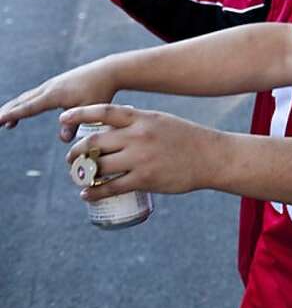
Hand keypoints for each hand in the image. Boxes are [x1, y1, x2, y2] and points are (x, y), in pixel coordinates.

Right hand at [0, 60, 118, 137]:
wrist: (108, 71)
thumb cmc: (101, 90)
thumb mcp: (91, 108)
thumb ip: (76, 123)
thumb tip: (63, 139)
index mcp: (55, 94)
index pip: (29, 107)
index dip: (12, 115)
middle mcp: (49, 88)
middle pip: (22, 101)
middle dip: (6, 112)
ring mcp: (51, 85)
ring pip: (26, 97)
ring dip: (13, 108)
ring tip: (2, 121)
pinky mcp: (55, 85)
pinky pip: (34, 95)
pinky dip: (24, 103)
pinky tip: (22, 111)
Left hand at [63, 104, 217, 198]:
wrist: (212, 157)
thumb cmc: (186, 138)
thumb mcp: (161, 121)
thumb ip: (137, 124)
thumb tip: (110, 131)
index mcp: (142, 118)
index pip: (103, 112)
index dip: (79, 114)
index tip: (62, 119)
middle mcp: (138, 136)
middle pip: (94, 143)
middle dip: (76, 153)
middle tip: (71, 159)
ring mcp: (141, 158)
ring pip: (98, 166)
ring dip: (82, 174)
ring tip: (78, 177)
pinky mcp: (145, 179)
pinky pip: (111, 187)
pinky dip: (94, 192)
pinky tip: (87, 195)